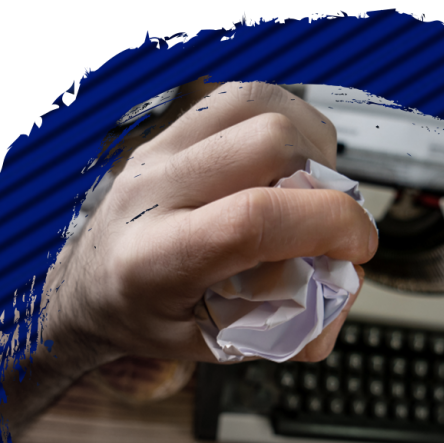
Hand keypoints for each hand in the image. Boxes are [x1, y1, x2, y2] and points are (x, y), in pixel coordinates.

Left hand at [43, 81, 376, 371]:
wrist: (87, 287)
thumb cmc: (147, 319)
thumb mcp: (218, 346)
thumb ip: (289, 324)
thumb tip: (346, 284)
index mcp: (155, 261)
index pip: (252, 219)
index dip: (329, 225)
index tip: (356, 248)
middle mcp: (152, 192)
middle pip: (269, 144)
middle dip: (327, 185)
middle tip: (328, 226)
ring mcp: (159, 151)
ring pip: (262, 106)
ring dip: (311, 147)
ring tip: (307, 192)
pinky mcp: (170, 131)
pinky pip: (244, 96)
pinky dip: (286, 123)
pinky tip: (285, 165)